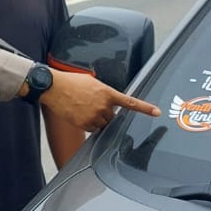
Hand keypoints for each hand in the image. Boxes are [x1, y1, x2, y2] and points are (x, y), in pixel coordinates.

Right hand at [40, 69, 161, 131]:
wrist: (54, 88)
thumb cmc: (71, 82)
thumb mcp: (92, 82)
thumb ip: (104, 91)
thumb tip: (109, 100)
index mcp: (107, 93)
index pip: (130, 102)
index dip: (145, 108)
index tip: (157, 112)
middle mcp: (103, 106)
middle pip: (112, 116)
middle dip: (105, 112)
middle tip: (92, 104)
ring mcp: (94, 116)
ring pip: (102, 124)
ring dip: (96, 118)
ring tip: (83, 108)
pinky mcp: (84, 124)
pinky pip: (92, 129)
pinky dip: (87, 124)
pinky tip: (78, 113)